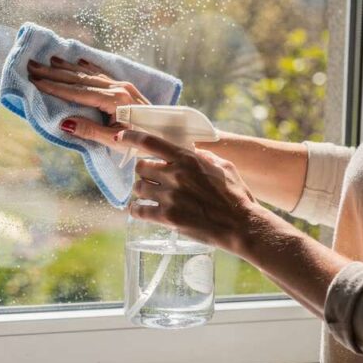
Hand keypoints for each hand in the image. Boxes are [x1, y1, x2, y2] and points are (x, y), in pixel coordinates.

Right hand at [27, 56, 148, 145]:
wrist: (170, 136)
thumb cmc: (143, 143)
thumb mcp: (116, 142)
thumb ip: (90, 131)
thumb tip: (62, 122)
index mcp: (115, 99)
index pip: (78, 92)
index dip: (55, 87)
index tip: (35, 81)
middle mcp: (118, 87)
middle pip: (80, 78)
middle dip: (54, 73)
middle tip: (32, 65)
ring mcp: (123, 85)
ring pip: (90, 73)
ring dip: (68, 67)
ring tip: (50, 60)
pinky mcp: (126, 88)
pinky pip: (101, 73)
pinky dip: (87, 66)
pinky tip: (78, 60)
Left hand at [116, 129, 259, 256]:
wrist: (241, 226)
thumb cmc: (235, 197)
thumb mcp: (224, 167)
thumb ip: (205, 157)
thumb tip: (193, 152)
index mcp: (188, 159)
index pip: (151, 142)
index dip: (131, 137)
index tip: (121, 136)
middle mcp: (175, 175)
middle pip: (141, 168)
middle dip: (144, 173)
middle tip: (151, 179)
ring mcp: (170, 197)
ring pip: (139, 189)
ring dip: (141, 192)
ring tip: (149, 196)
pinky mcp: (167, 217)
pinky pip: (139, 210)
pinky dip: (137, 210)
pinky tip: (139, 211)